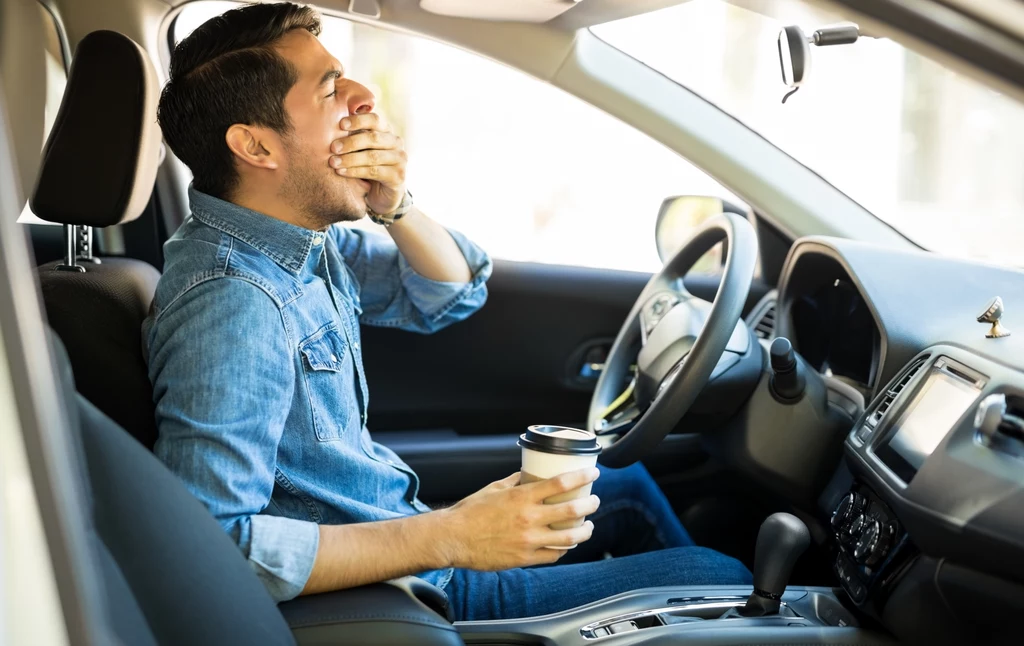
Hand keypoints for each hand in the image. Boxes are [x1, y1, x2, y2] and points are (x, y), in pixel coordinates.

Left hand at [328, 113, 406, 214]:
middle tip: (333, 148)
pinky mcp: (398, 176)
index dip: (358, 120)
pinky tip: (341, 172)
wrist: (383, 194)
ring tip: (333, 162)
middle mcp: (396, 142)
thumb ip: (352, 135)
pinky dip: (355, 171)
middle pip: (373, 138)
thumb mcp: (360, 149)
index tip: (341, 124)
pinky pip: (374, 171)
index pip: (375, 120)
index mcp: (387, 131)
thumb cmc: (367, 166)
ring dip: (350, 159)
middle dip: (350, 142)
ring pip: (372, 156)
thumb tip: (329, 122)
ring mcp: (400, 159)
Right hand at [434, 468, 600, 570]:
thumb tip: (530, 474)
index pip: (561, 483)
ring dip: (584, 531)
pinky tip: (567, 544)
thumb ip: (515, 481)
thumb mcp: (494, 488)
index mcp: (521, 497)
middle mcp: (529, 518)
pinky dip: (564, 549)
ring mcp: (529, 540)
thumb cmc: (470, 512)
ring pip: (569, 537)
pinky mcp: (524, 558)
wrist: (453, 538)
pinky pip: (553, 555)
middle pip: (572, 510)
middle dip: (590, 504)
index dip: (582, 477)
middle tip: (594, 501)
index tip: (593, 473)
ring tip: (588, 526)